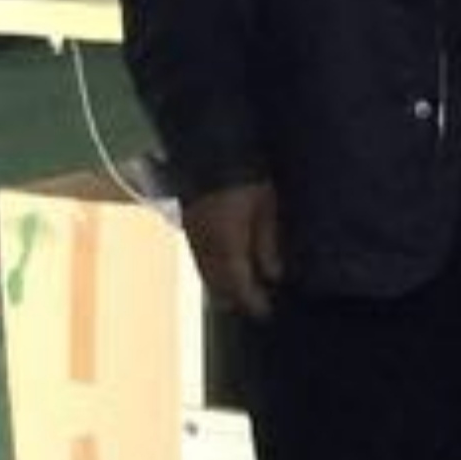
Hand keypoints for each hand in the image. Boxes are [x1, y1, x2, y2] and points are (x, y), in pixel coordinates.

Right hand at [180, 176, 280, 318]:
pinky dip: (210, 270)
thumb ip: (267, 243)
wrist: (209, 147)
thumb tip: (273, 276)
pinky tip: (221, 269)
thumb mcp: (266, 208)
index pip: (239, 285)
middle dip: (234, 298)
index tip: (266, 312)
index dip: (252, 302)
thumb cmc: (246, 177)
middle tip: (253, 305)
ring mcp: (192, 237)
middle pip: (218, 285)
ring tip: (238, 292)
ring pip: (204, 274)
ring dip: (220, 286)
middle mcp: (205, 247)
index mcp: (227, 245)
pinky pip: (198, 259)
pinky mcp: (187, 226)